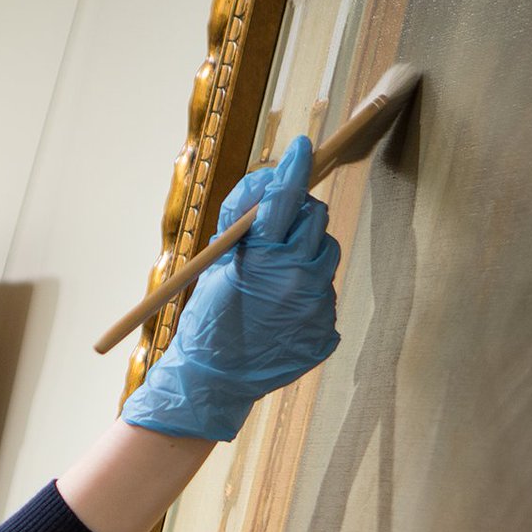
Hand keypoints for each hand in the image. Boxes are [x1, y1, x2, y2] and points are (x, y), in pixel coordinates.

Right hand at [121, 135, 340, 441]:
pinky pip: (324, 296)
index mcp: (264, 259)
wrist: (212, 383)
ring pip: (325, 258)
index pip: (286, 199)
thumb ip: (241, 223)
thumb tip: (266, 182)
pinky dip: (305, 296)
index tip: (302, 148)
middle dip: (298, 221)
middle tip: (274, 239)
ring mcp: (315, 306)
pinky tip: (279, 313)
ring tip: (274, 284)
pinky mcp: (324, 330)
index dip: (294, 170)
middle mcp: (297, 280)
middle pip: (316, 222)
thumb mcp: (214, 266)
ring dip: (305, 259)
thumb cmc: (206, 323)